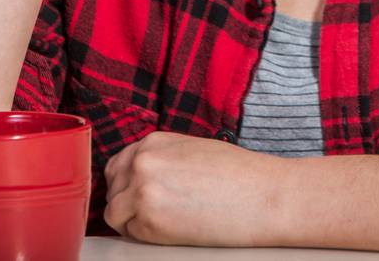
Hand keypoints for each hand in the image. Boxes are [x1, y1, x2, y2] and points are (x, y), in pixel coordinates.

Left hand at [103, 130, 289, 246]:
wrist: (265, 197)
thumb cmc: (240, 175)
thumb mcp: (193, 151)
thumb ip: (162, 159)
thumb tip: (141, 176)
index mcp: (154, 143)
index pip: (118, 165)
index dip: (127, 183)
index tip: (138, 195)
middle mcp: (143, 163)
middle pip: (112, 188)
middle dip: (127, 201)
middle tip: (152, 211)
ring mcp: (143, 191)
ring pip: (115, 213)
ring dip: (132, 220)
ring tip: (164, 221)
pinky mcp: (150, 222)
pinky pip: (130, 233)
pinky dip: (143, 235)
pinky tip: (170, 230)